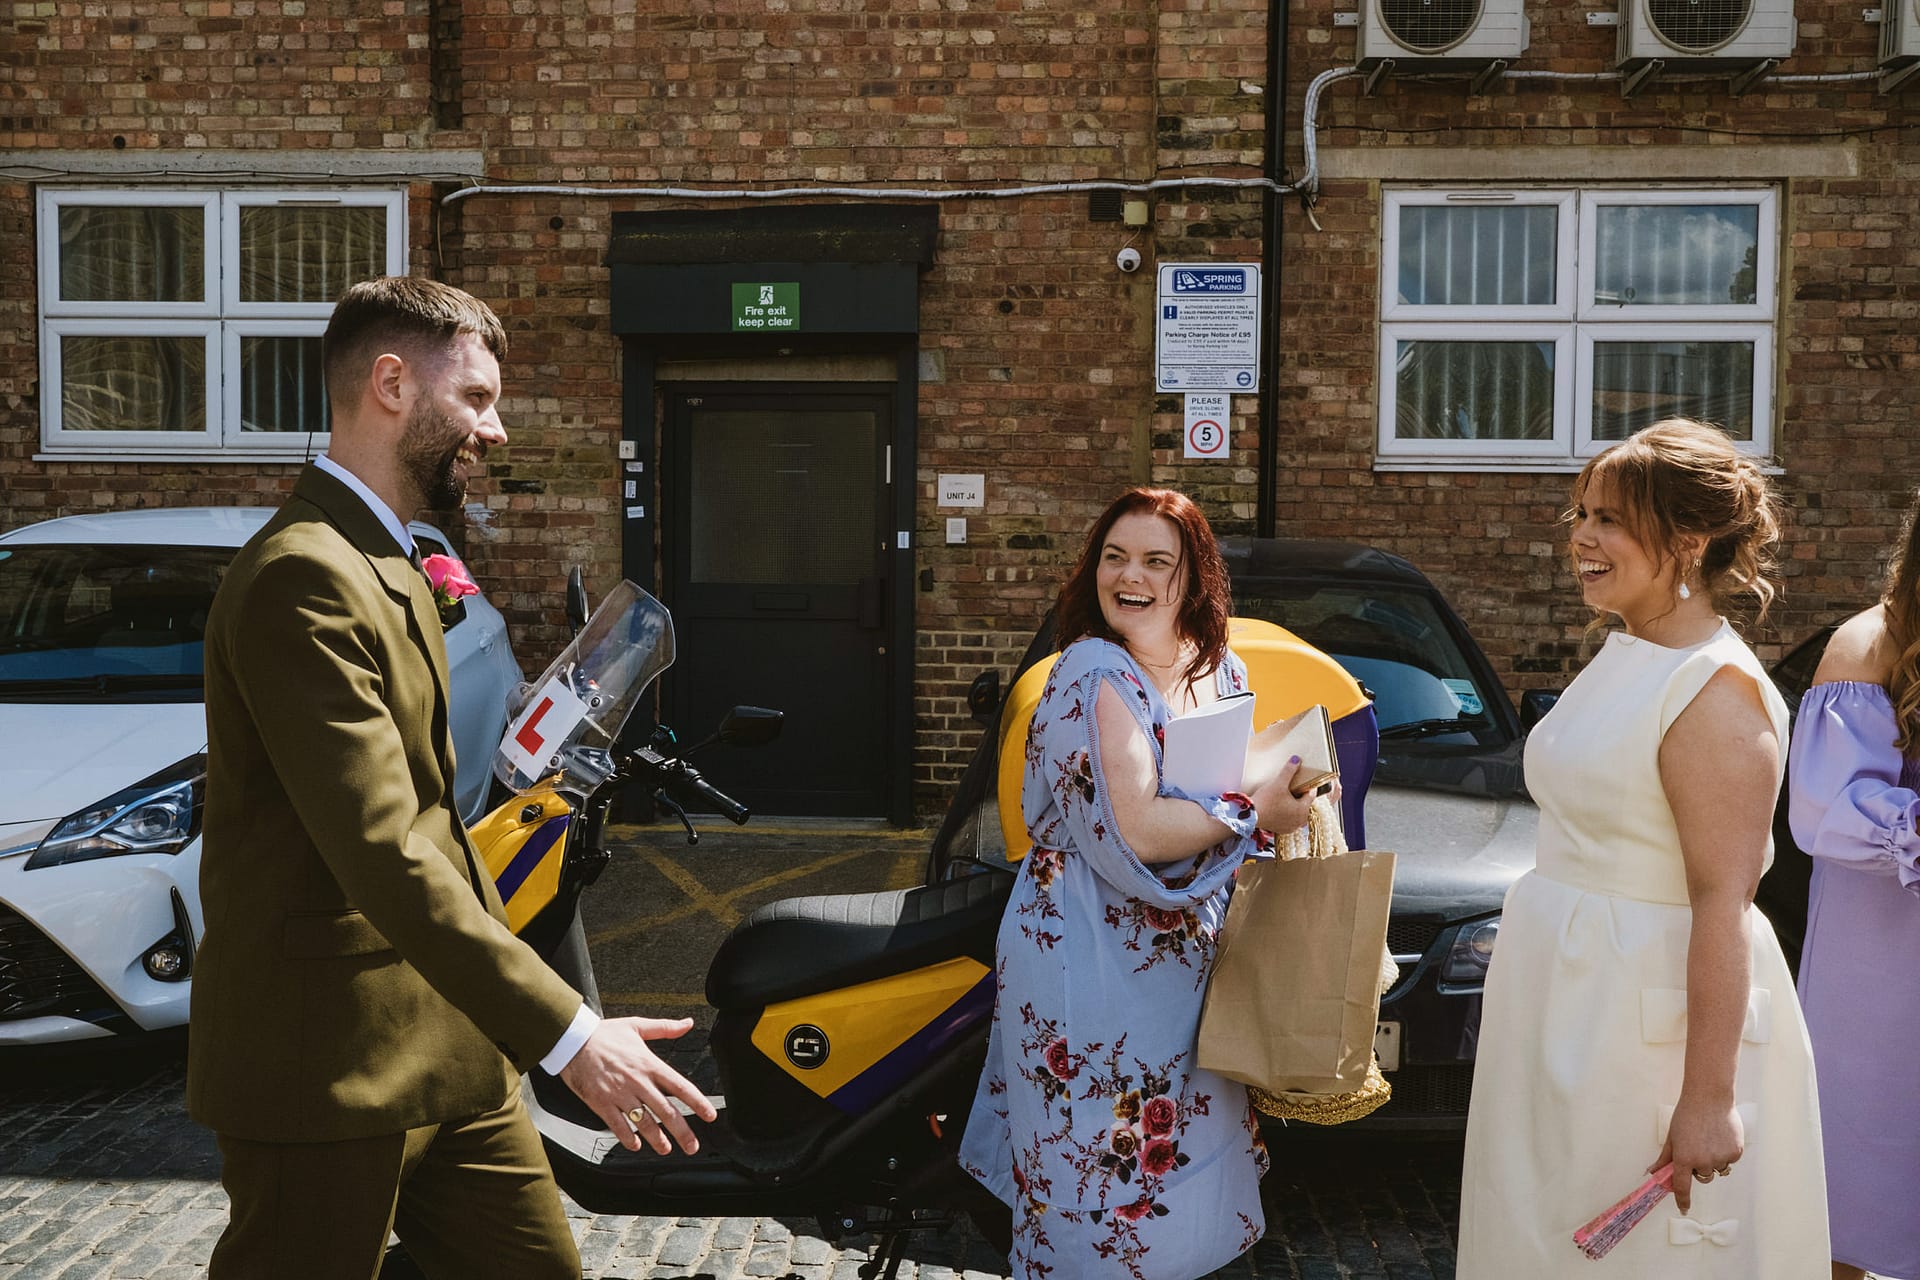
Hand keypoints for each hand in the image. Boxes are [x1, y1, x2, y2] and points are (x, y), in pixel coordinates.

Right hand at [558, 1016, 718, 1154]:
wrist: (572, 1040)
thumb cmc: (604, 1034)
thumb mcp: (637, 1025)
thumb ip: (665, 1028)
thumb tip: (687, 1023)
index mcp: (649, 1064)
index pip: (680, 1086)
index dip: (697, 1102)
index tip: (709, 1115)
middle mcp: (638, 1081)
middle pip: (666, 1111)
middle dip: (682, 1132)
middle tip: (692, 1146)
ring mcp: (619, 1094)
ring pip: (644, 1122)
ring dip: (657, 1139)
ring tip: (666, 1149)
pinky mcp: (601, 1103)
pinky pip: (618, 1125)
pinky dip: (628, 1138)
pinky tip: (635, 1145)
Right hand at [1248, 755, 1313, 836]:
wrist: (1249, 816)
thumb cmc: (1266, 800)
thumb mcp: (1279, 783)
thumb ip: (1289, 770)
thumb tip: (1297, 759)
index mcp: (1303, 809)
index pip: (1311, 794)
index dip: (1307, 785)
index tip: (1302, 779)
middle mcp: (1300, 821)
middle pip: (1304, 803)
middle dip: (1298, 794)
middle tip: (1290, 786)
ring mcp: (1292, 827)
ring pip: (1296, 811)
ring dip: (1292, 804)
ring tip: (1283, 795)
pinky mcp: (1282, 830)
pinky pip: (1288, 818)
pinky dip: (1285, 812)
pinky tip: (1277, 805)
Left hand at [1650, 1094, 1742, 1213]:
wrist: (1709, 1098)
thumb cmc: (1687, 1115)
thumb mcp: (1672, 1137)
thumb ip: (1664, 1158)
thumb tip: (1652, 1173)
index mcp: (1684, 1158)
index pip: (1682, 1187)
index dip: (1682, 1200)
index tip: (1683, 1208)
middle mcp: (1703, 1162)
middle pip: (1702, 1178)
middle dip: (1699, 1168)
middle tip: (1698, 1148)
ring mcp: (1720, 1158)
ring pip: (1717, 1170)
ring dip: (1714, 1161)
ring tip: (1710, 1139)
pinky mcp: (1735, 1153)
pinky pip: (1729, 1161)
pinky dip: (1726, 1153)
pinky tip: (1721, 1136)